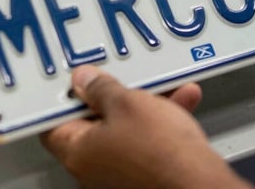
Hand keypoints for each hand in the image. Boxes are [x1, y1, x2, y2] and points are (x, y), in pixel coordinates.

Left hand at [41, 65, 252, 188]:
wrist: (199, 181)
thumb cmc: (160, 151)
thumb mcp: (127, 102)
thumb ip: (101, 88)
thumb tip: (83, 80)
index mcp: (77, 151)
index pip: (54, 122)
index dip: (66, 96)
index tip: (78, 77)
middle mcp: (94, 167)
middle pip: (94, 122)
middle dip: (115, 94)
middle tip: (124, 76)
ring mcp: (121, 173)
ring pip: (127, 128)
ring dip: (146, 102)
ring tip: (163, 84)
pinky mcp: (147, 174)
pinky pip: (149, 139)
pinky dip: (162, 119)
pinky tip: (181, 99)